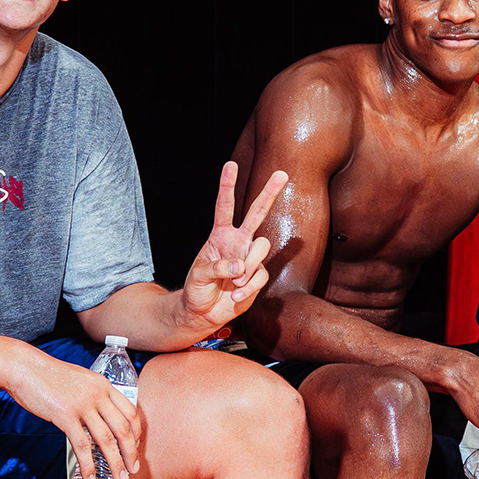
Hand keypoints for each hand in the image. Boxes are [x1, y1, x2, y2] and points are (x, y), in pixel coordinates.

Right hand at [3, 345, 144, 478]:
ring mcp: (82, 405)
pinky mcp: (65, 415)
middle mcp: (97, 394)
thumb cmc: (48, 375)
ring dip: (115, 462)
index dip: (137, 433)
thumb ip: (94, 395)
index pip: (130, 411)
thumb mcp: (80, 380)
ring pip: (106, 440)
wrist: (24, 367)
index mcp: (103, 385)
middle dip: (130, 453)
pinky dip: (88, 464)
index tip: (135, 447)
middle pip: (123, 428)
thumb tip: (100, 416)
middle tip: (132, 469)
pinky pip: (82, 445)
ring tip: (119, 478)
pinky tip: (90, 476)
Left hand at [179, 162, 291, 329]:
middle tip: (282, 174)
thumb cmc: (197, 290)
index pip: (225, 206)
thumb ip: (218, 267)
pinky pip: (260, 276)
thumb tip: (240, 267)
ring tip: (234, 282)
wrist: (202, 313)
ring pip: (262, 246)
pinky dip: (247, 289)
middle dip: (269, 193)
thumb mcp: (198, 275)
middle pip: (257, 212)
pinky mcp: (257, 277)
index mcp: (220, 236)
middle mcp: (238, 242)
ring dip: (248, 264)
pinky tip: (234, 297)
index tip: (231, 165)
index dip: (227, 186)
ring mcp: (249, 259)